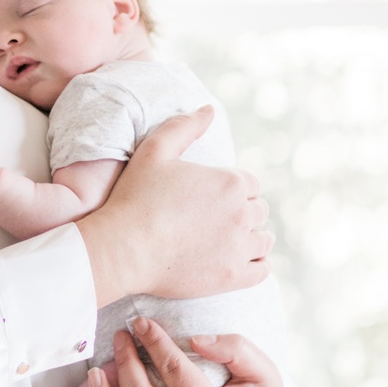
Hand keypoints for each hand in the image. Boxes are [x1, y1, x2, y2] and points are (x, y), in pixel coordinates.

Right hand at [75, 105, 272, 303]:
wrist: (124, 248)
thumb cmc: (135, 197)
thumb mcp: (155, 150)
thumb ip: (184, 126)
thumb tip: (209, 109)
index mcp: (231, 182)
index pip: (249, 184)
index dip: (232, 189)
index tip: (213, 197)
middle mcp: (242, 214)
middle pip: (257, 210)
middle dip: (242, 212)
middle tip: (217, 219)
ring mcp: (240, 247)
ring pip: (264, 240)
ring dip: (252, 238)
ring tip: (230, 240)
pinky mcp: (233, 277)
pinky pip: (262, 271)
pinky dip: (256, 265)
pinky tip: (239, 261)